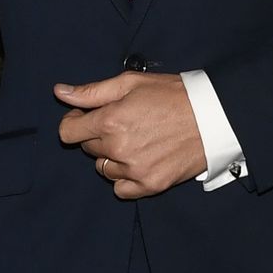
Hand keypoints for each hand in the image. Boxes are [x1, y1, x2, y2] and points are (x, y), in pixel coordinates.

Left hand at [55, 72, 207, 199]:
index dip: (74, 122)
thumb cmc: (172, 95)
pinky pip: (121, 189)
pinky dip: (125, 178)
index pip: (68, 132)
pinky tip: (139, 161)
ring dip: (112, 157)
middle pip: (88, 149)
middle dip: (98, 136)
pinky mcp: (150, 185)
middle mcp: (118, 148)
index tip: (86, 117)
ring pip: (104, 169)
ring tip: (135, 141)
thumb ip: (92, 91)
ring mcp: (134, 170)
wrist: (212, 117)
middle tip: (122, 123)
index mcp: (110, 120)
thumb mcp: (130, 83)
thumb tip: (59, 92)